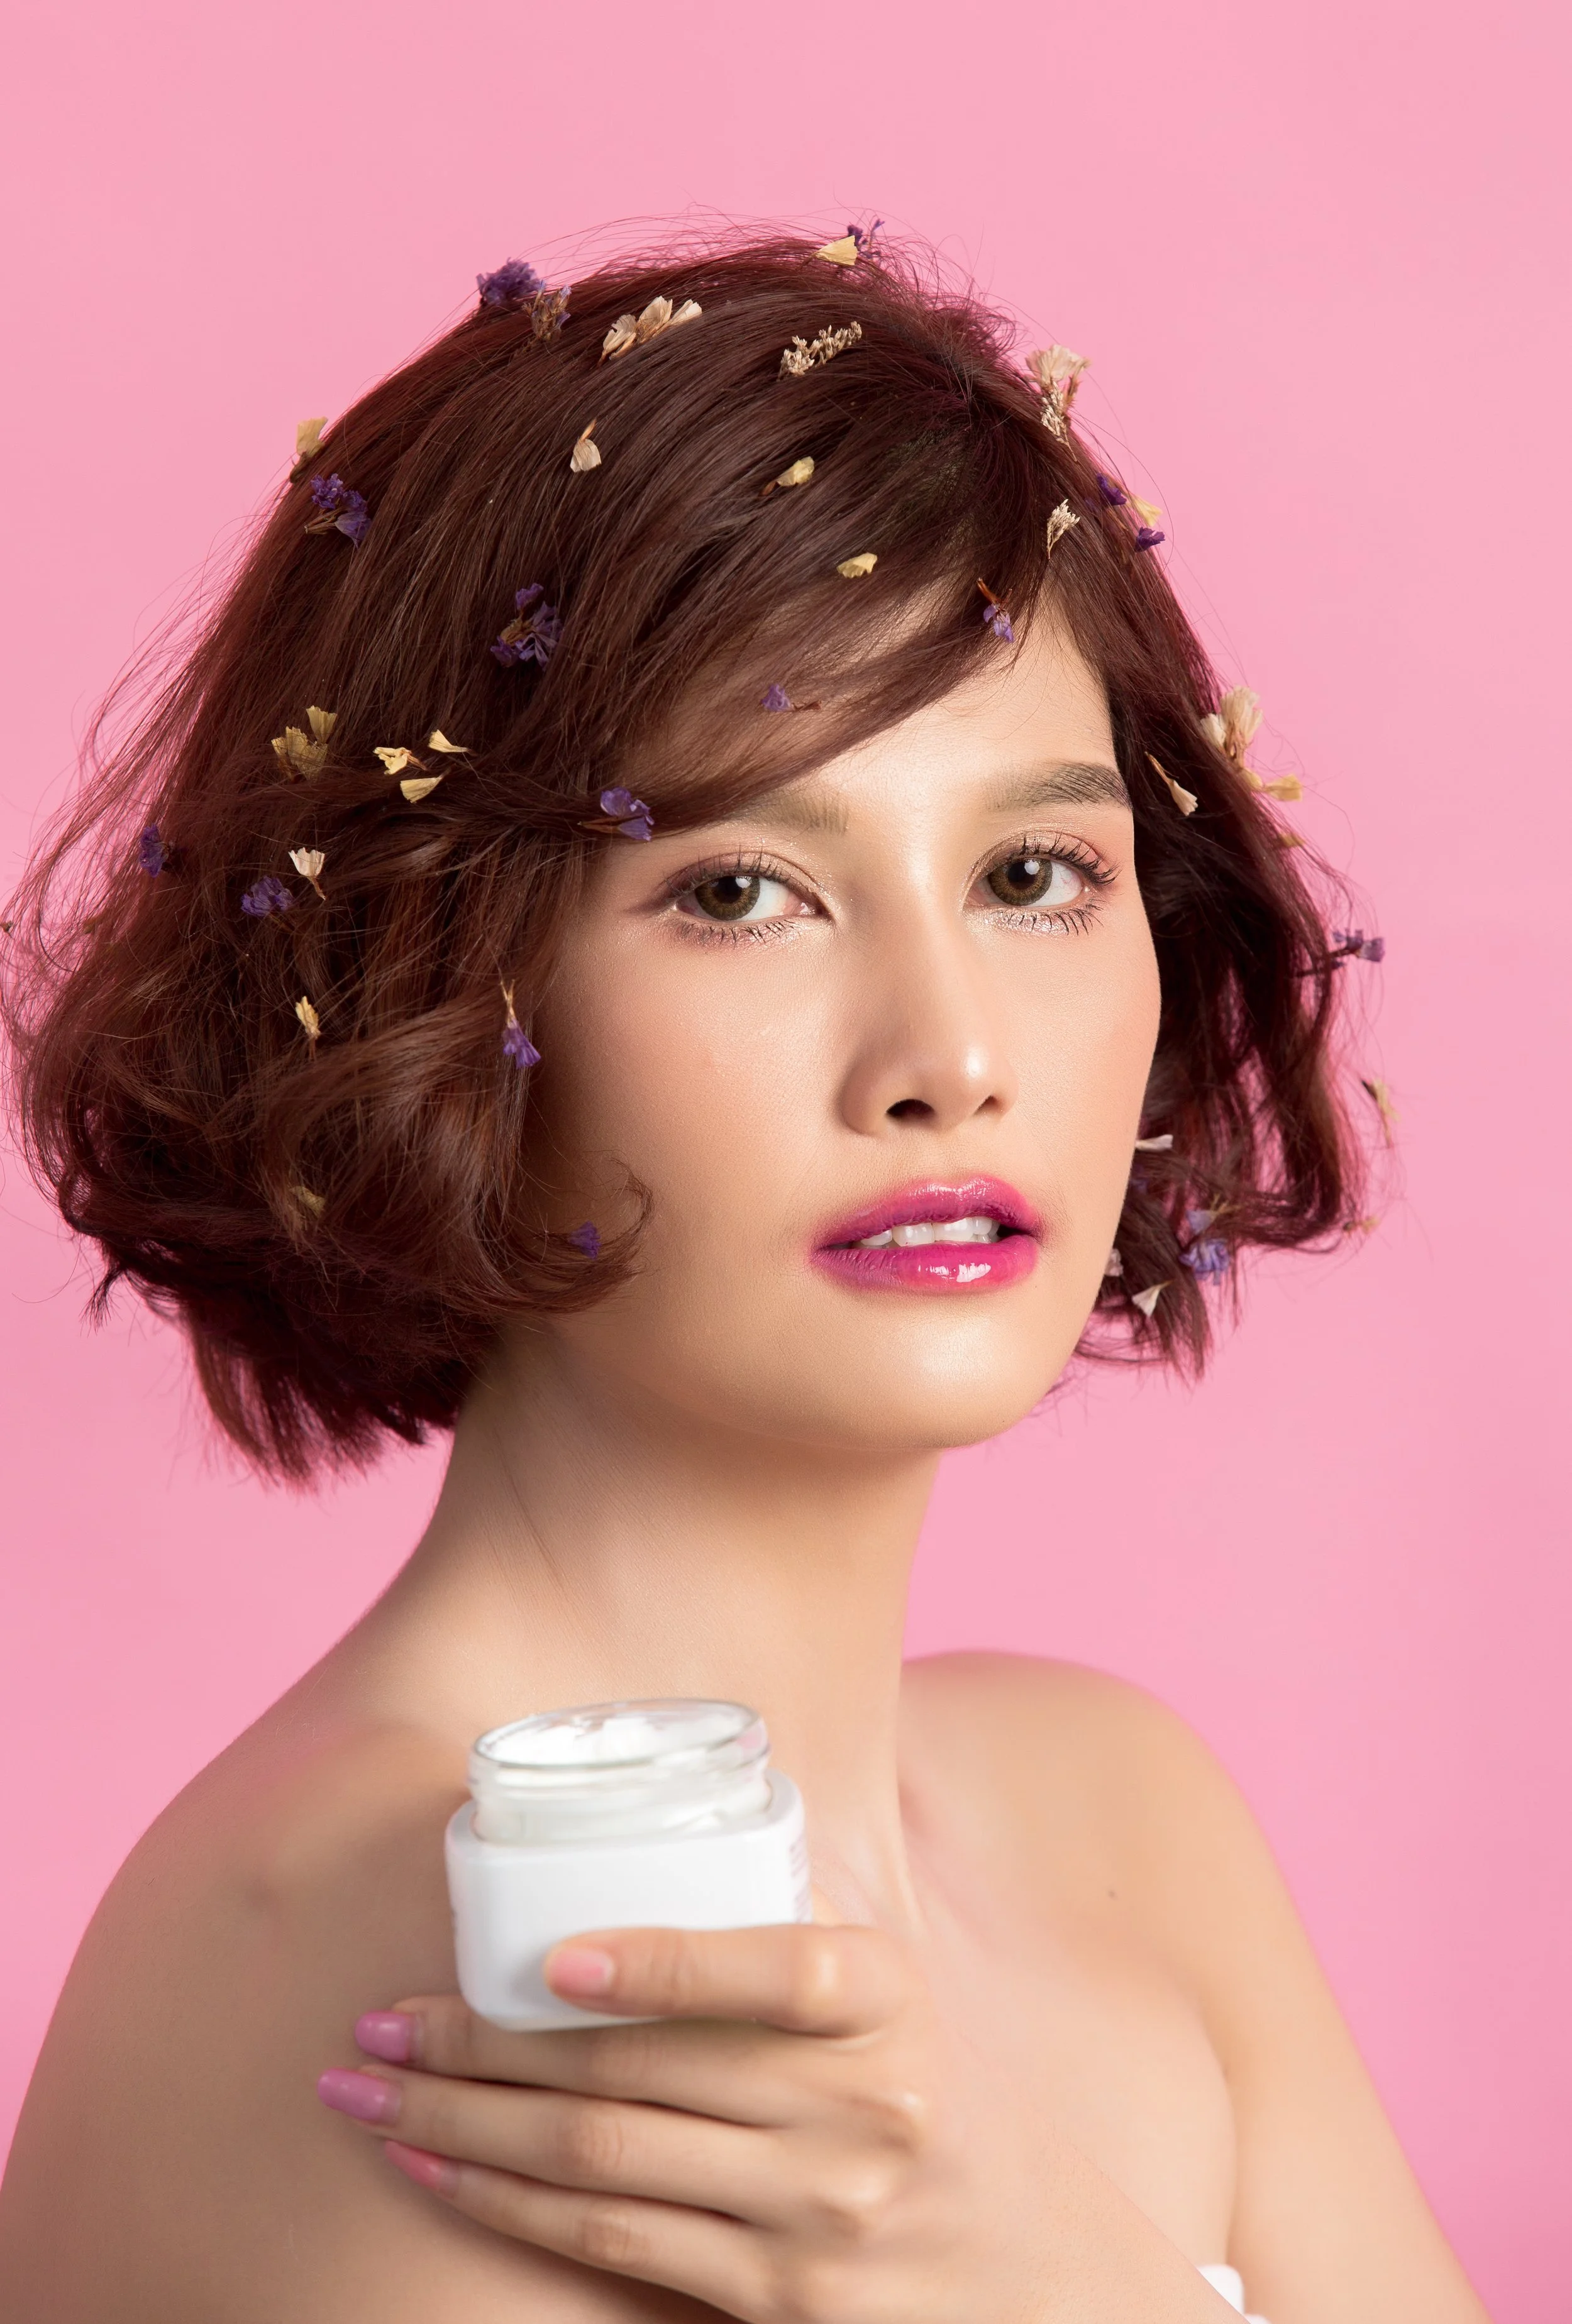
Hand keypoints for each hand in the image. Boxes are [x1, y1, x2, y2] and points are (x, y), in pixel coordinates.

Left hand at [320, 1924, 1222, 2321]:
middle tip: (375, 2016)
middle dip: (482, 2047)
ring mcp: (820, 2218)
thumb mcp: (893, 1998)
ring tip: (365, 2088)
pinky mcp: (781, 2304)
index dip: (658, 1963)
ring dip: (463, 2126)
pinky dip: (509, 2203)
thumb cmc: (925, 2095)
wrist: (1034, 2270)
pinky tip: (435, 2166)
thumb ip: (785, 1938)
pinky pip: (616, 2246)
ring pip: (603, 2165)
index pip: (774, 1971)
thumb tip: (635, 1823)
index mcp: (887, 2003)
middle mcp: (860, 2109)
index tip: (547, 1955)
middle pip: (638, 2077)